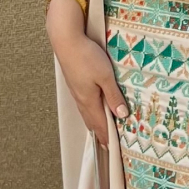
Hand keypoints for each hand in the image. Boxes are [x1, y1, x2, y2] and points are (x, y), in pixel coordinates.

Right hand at [47, 2, 127, 146]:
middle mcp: (81, 99)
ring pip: (87, 113)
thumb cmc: (87, 56)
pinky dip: (91, 112)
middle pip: (92, 121)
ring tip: (102, 131)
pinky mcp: (75, 83)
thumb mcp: (106, 76)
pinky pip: (84, 104)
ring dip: (95, 123)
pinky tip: (93, 109)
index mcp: (89, 101)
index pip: (100, 124)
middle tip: (108, 144)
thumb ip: (114, 96)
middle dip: (101, 134)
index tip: (113, 148)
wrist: (66, 40)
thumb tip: (121, 115)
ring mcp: (76, 91)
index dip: (107, 137)